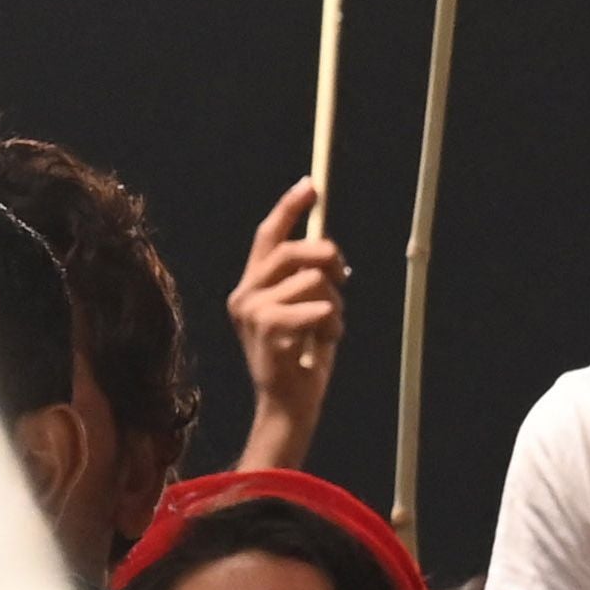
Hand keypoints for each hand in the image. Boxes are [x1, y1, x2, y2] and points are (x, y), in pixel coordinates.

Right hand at [227, 178, 345, 470]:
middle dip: (329, 256)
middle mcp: (245, 295)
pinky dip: (332, 322)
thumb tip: (328, 249)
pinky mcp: (268, 331)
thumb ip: (310, 279)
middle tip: (345, 274)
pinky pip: (318, 307)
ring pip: (313, 280)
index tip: (312, 185)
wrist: (289, 404)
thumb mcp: (306, 309)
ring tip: (329, 326)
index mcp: (252, 286)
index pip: (268, 236)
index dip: (289, 207)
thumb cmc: (302, 358)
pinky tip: (324, 340)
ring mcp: (253, 312)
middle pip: (295, 250)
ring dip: (335, 302)